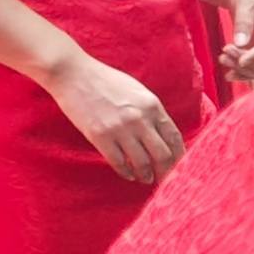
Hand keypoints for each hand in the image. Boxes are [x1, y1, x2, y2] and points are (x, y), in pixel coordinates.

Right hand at [45, 53, 185, 182]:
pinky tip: (129, 175)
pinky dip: (126, 173)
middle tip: (165, 179)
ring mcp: (120, 129)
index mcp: (153, 106)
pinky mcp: (99, 136)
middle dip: (166, 171)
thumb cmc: (106, 82)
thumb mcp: (138, 92)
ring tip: (146, 178)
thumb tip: (165, 137)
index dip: (179, 157)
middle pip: (162, 155)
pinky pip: (118, 163)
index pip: (174, 138)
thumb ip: (152, 113)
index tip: (181, 167)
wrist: (73, 74)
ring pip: (142, 162)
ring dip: (146, 175)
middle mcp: (140, 119)